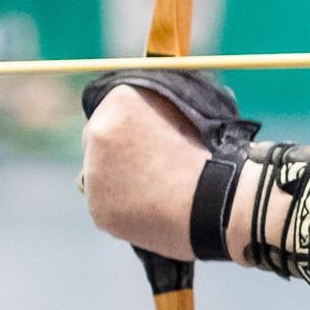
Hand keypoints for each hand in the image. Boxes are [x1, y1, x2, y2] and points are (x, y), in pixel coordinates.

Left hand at [80, 85, 208, 259]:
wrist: (216, 200)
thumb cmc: (211, 156)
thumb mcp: (184, 110)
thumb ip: (153, 105)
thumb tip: (142, 107)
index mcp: (122, 99)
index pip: (110, 112)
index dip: (130, 129)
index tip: (149, 141)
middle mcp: (98, 130)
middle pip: (95, 142)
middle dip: (114, 155)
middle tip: (147, 168)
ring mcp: (93, 170)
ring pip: (96, 176)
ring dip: (115, 183)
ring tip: (152, 190)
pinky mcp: (97, 206)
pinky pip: (103, 206)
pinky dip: (120, 210)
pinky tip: (147, 210)